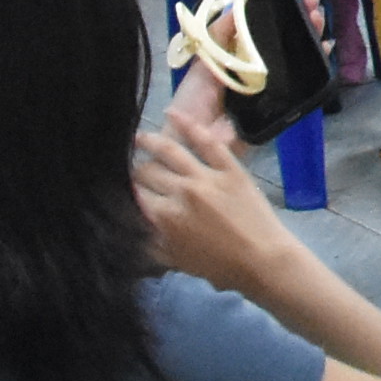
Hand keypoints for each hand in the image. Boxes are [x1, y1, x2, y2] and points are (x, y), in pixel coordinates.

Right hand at [133, 101, 299, 299]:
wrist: (263, 261)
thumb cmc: (220, 267)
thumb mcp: (174, 260)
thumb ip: (149, 242)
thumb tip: (129, 225)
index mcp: (164, 218)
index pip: (132, 195)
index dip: (122, 190)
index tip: (116, 186)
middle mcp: (180, 192)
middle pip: (146, 172)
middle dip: (134, 170)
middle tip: (130, 168)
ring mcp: (206, 177)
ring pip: (169, 151)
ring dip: (149, 142)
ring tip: (137, 137)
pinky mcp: (230, 168)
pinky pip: (206, 142)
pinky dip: (188, 125)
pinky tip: (172, 113)